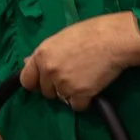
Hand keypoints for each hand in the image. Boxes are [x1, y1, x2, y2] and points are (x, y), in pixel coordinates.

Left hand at [17, 12, 139, 111]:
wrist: (113, 39)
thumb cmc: (90, 33)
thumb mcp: (60, 38)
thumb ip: (44, 54)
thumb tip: (27, 63)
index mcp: (41, 55)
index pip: (26, 80)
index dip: (35, 82)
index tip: (44, 83)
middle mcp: (49, 71)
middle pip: (46, 92)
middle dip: (56, 87)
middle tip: (72, 76)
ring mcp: (63, 84)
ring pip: (61, 99)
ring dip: (70, 94)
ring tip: (84, 79)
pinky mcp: (80, 94)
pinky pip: (76, 106)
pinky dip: (84, 101)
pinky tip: (91, 88)